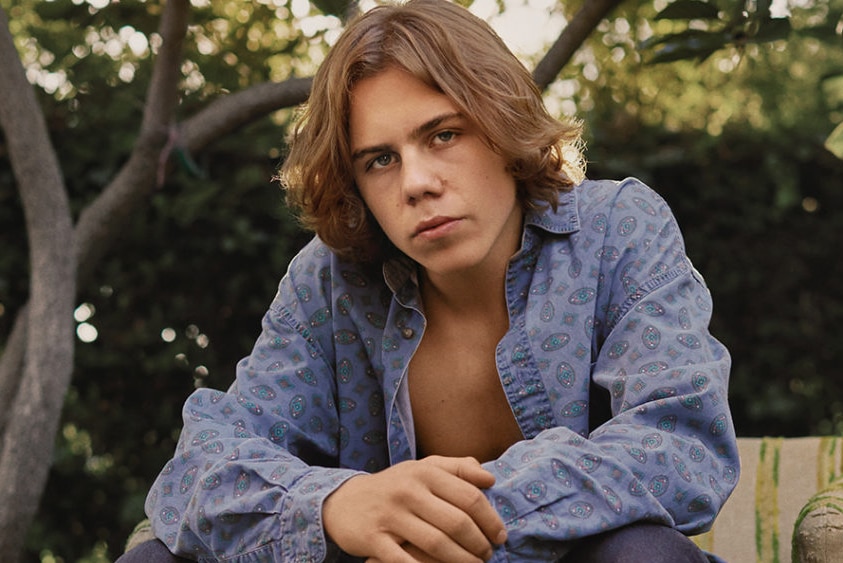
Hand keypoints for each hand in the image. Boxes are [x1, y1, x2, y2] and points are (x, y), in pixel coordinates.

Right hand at [322, 455, 506, 561]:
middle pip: (456, 522)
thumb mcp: (423, 468)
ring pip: (436, 544)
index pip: (469, 496)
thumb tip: (489, 479)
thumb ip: (457, 468)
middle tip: (488, 555)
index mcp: (425, 472)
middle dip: (479, 544)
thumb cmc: (394, 486)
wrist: (344, 501)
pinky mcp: (374, 539)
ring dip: (462, 561)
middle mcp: (408, 491)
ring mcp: (390, 515)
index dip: (490, 519)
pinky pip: (406, 562)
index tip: (500, 535)